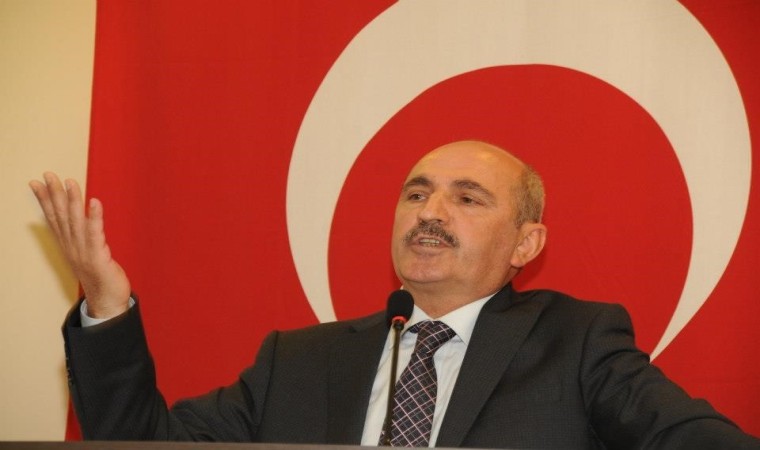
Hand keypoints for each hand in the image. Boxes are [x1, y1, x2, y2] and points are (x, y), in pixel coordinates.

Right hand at [30, 173, 130, 317]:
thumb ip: (80, 238)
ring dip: (73, 201)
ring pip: (75, 222)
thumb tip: (77, 222)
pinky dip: (94, 217)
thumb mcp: (85, 255)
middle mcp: (72, 247)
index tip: (36, 182)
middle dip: (54, 194)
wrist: (107, 302)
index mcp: (68, 246)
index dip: (45, 200)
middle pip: (61, 217)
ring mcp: (83, 252)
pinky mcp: (98, 257)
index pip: (53, 219)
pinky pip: (95, 233)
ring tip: (70, 182)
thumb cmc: (99, 277)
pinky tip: (94, 202)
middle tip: (48, 175)